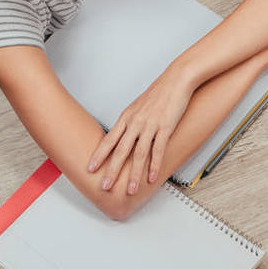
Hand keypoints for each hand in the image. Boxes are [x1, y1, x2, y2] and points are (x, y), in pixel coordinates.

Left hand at [87, 65, 196, 194]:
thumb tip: (124, 136)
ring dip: (134, 174)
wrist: (176, 80)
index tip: (91, 168)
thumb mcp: (139, 106)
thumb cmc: (159, 93)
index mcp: (127, 117)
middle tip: (105, 186)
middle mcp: (135, 122)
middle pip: (120, 150)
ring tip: (131, 189)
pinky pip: (158, 149)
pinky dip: (154, 165)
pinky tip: (151, 176)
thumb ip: (131, 122)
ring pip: (138, 154)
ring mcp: (150, 125)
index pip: (109, 139)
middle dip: (112, 170)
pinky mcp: (165, 127)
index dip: (99, 155)